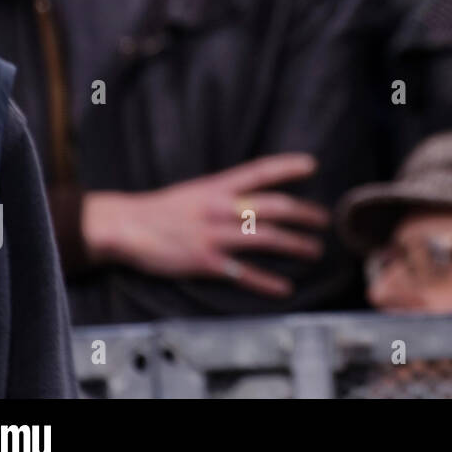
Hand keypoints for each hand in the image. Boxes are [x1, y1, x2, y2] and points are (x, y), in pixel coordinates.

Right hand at [82, 153, 331, 296]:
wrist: (127, 226)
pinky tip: (286, 287)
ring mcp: (214, 236)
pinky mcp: (206, 262)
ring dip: (295, 245)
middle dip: (304, 213)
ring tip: (315, 251)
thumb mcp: (197, 190)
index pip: (259, 171)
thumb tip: (261, 194)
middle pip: (273, 207)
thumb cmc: (164, 209)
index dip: (286, 166)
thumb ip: (228, 192)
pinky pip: (244, 274)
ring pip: (266, 239)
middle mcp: (220, 208)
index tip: (312, 165)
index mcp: (218, 186)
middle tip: (325, 219)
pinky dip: (267, 282)